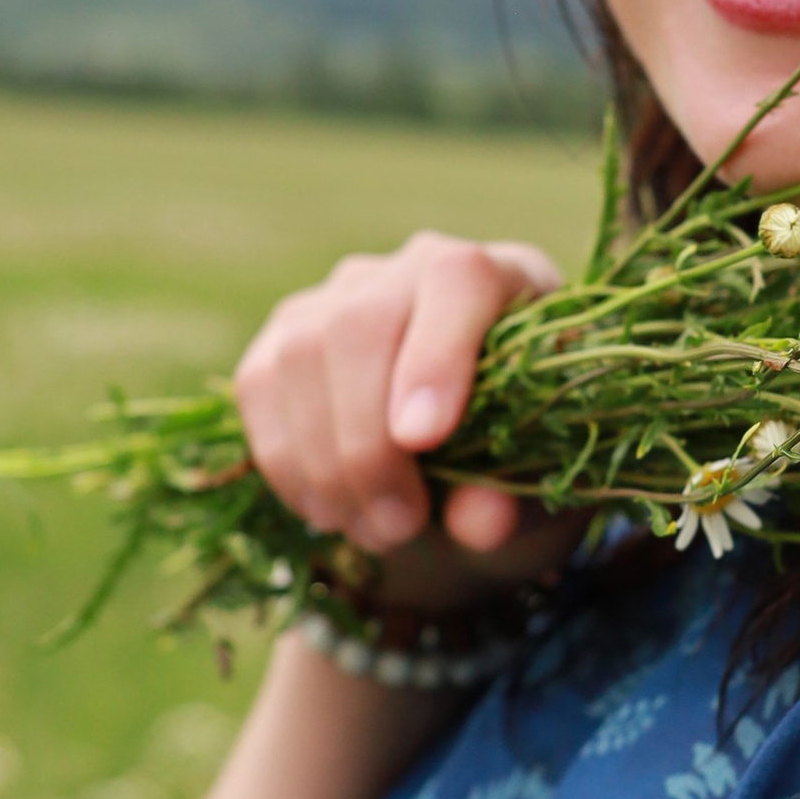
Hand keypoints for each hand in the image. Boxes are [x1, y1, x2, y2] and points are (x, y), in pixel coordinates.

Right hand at [233, 230, 570, 600]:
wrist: (473, 443)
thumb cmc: (520, 449)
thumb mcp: (539, 479)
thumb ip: (516, 496)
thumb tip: (482, 523)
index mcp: (501, 278)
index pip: (458, 281)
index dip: (435, 358)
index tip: (422, 440)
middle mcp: (410, 267)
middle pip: (359, 327)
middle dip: (367, 444)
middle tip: (399, 526)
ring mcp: (336, 296)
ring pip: (300, 358)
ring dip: (324, 464)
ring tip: (372, 531)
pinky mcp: (281, 337)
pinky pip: (260, 390)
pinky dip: (287, 463)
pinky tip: (329, 510)